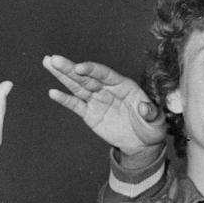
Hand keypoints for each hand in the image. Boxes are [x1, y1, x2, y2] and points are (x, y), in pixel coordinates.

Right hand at [43, 55, 165, 153]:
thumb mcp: (156, 121)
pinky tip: (53, 92)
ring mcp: (97, 101)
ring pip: (77, 86)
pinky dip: (64, 99)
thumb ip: (151, 113)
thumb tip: (145, 107)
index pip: (105, 74)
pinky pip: (76, 105)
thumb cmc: (151, 128)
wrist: (142, 143)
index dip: (92, 69)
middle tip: (52, 59)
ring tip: (48, 63)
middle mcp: (107, 90)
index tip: (79, 67)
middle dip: (69, 68)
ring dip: (62, 76)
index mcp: (124, 86)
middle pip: (86, 77)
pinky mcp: (90, 114)